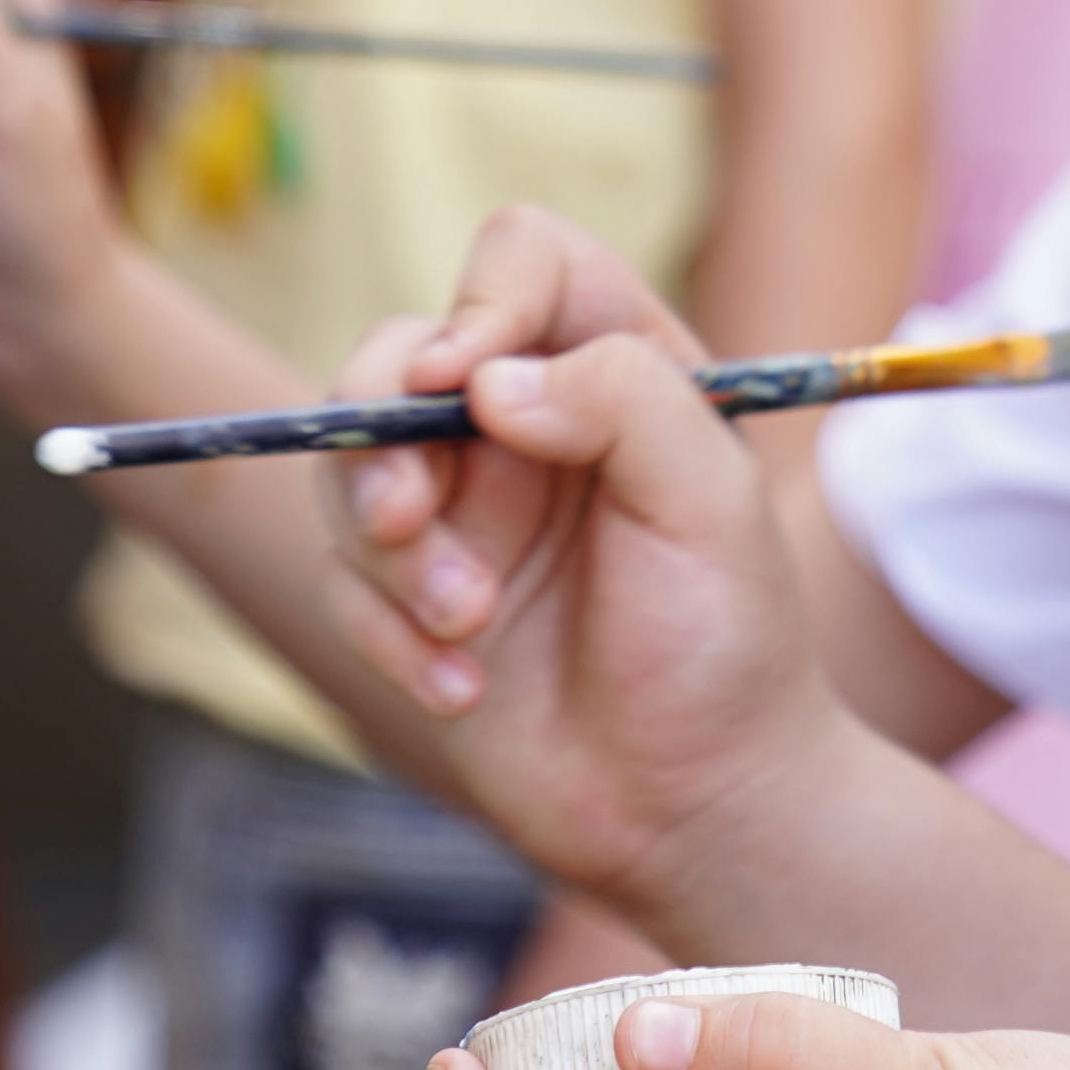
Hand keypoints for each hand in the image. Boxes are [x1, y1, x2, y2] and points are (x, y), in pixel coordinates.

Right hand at [314, 210, 858, 922]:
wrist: (695, 808)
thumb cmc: (727, 645)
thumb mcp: (710, 505)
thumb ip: (624, 401)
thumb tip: (486, 381)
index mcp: (616, 368)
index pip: (523, 261)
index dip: (479, 301)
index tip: (461, 383)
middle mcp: (527, 424)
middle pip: (395, 355)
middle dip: (381, 438)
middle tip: (409, 523)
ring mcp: (461, 510)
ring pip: (347, 467)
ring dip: (391, 553)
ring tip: (467, 625)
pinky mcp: (409, 600)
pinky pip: (341, 580)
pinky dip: (387, 636)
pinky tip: (464, 692)